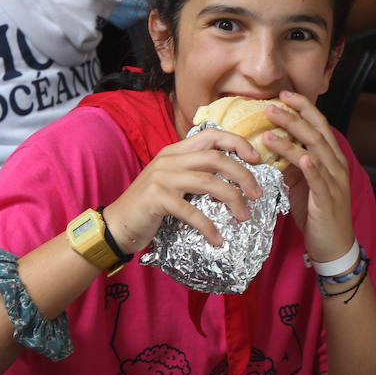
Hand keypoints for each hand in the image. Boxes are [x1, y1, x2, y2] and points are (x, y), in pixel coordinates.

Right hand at [102, 129, 264, 251]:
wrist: (118, 224)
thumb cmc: (151, 206)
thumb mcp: (174, 181)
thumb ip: (196, 173)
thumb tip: (235, 178)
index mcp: (176, 151)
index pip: (212, 135)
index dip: (237, 143)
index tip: (256, 159)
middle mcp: (169, 159)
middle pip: (216, 158)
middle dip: (243, 175)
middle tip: (257, 194)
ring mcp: (162, 177)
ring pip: (208, 182)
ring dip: (232, 200)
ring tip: (244, 216)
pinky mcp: (156, 198)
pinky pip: (191, 211)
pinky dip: (208, 226)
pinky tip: (217, 239)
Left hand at [262, 89, 355, 263]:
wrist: (333, 245)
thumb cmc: (316, 211)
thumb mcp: (301, 182)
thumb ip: (291, 163)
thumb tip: (270, 144)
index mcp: (330, 157)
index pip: (319, 124)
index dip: (303, 107)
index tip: (284, 94)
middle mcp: (335, 165)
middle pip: (316, 132)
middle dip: (294, 116)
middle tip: (271, 105)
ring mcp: (334, 181)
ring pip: (315, 152)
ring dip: (293, 139)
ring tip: (270, 130)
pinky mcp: (328, 200)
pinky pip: (320, 180)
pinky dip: (311, 167)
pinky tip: (301, 158)